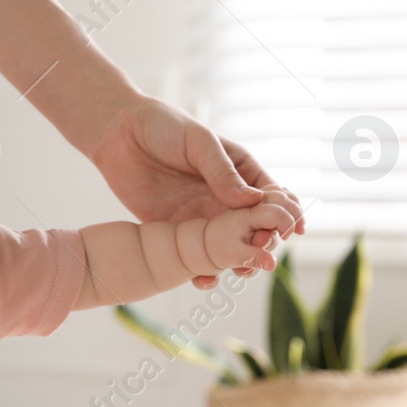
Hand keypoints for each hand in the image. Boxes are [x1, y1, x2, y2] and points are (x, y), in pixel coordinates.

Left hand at [89, 94, 303, 287]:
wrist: (118, 133)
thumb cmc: (164, 127)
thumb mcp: (198, 142)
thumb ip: (222, 172)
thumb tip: (253, 201)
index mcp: (241, 173)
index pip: (274, 199)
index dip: (285, 216)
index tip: (288, 230)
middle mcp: (226, 199)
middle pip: (256, 230)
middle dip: (264, 244)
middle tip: (261, 254)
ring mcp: (202, 218)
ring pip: (229, 250)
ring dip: (240, 263)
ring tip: (242, 272)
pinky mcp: (175, 232)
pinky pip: (194, 258)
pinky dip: (203, 272)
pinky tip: (204, 280)